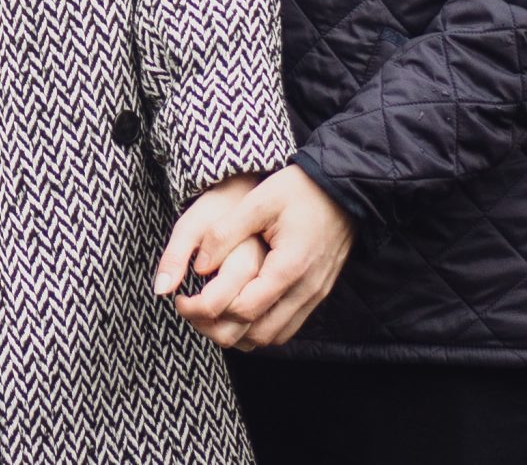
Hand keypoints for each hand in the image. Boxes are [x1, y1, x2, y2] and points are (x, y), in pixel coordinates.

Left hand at [153, 164, 352, 348]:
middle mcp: (305, 290)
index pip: (243, 309)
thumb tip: (199, 266)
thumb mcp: (258, 201)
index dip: (207, 311)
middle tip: (192, 314)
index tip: (181, 300)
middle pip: (258, 333)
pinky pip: (287, 327)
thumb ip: (226, 233)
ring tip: (211, 315)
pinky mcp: (317, 294)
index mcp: (288, 267)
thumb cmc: (299, 190)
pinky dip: (261, 328)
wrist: (345, 190)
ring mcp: (314, 295)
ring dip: (241, 333)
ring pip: (273, 336)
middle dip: (220, 330)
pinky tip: (239, 312)